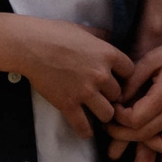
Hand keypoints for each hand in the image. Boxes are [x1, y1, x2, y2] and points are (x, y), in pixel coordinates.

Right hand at [10, 17, 134, 138]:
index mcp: (107, 54)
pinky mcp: (68, 104)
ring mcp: (85, 92)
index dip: (124, 76)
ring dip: (103, 113)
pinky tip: (86, 131)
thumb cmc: (56, 33)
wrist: (31, 46)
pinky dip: (86, 131)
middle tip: (104, 96)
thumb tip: (109, 37)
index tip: (117, 79)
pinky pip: (83, 126)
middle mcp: (101, 75)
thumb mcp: (84, 29)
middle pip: (119, 94)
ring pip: (107, 113)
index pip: (130, 72)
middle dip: (112, 95)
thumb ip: (100, 37)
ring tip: (98, 112)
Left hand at [111, 11, 161, 155]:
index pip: (135, 120)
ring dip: (147, 143)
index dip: (118, 117)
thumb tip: (117, 100)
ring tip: (137, 130)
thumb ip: (132, 81)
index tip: (114, 107)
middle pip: (144, 135)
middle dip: (122, 132)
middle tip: (111, 124)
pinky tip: (158, 134)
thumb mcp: (151, 59)